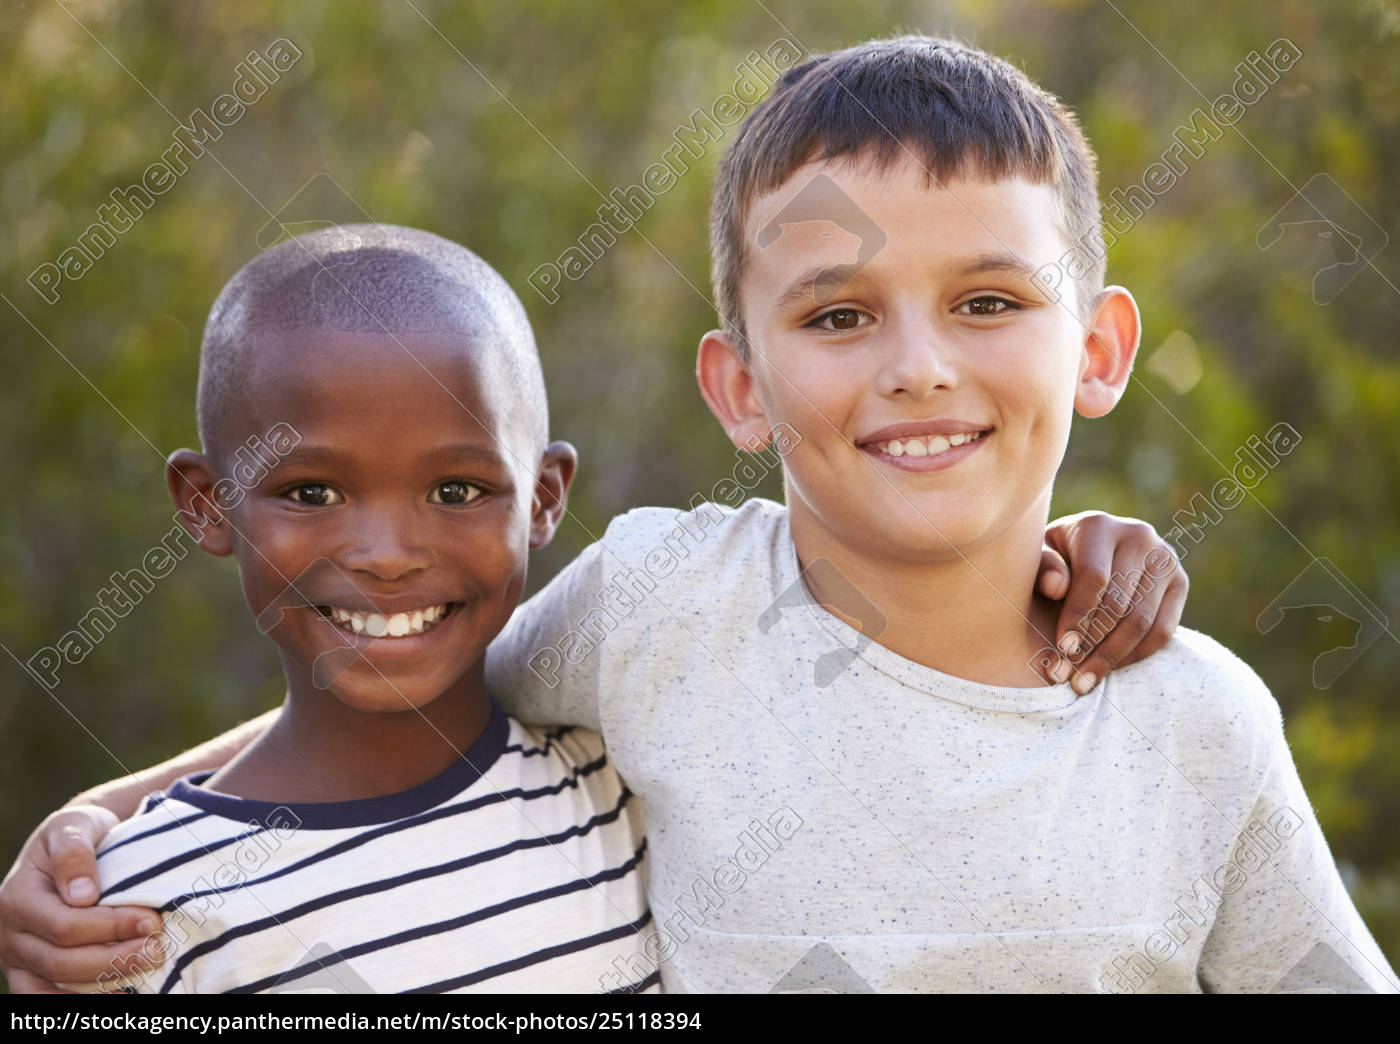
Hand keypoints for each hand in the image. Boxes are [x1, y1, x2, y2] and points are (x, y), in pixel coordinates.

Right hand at [0, 806, 159, 992]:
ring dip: (105, 983)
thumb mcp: (74, 826)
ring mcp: (17, 959)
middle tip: (159, 949)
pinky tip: (122, 991)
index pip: (65, 926)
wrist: (72, 844)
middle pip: (61, 962)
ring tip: (148, 966)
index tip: (153, 921)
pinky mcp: (30, 974)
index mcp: (16, 898)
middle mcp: (9, 934)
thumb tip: (82, 896)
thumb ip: (74, 853)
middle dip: (115, 959)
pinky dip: (85, 1000)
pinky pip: (49, 998)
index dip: (111, 928)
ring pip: (56, 986)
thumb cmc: (78, 833)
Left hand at [1037, 511, 1187, 693]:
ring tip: (1083, 682)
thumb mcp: (1038, 558)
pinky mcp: (1180, 581)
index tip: (1062, 650)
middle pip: (1119, 604)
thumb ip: (1042, 569)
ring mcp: (1164, 558)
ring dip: (1112, 657)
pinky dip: (1135, 655)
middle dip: (1091, 646)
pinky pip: (1163, 629)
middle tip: (1066, 677)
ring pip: (1142, 621)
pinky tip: (1108, 669)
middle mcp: (1138, 535)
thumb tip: (1056, 587)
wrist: (1089, 550)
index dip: (1078, 617)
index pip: (1093, 579)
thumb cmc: (1055, 559)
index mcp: (1098, 525)